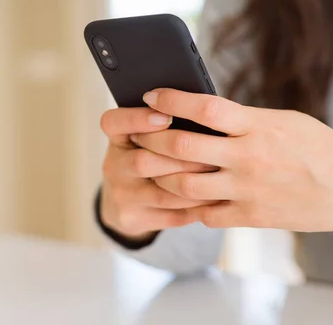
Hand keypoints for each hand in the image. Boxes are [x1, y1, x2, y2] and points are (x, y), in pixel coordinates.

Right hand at [99, 107, 216, 241]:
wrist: (127, 201)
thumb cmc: (149, 155)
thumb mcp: (146, 136)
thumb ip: (166, 124)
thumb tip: (200, 113)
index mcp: (116, 138)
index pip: (113, 123)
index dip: (138, 119)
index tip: (166, 116)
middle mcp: (113, 167)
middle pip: (142, 161)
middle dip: (180, 157)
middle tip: (213, 150)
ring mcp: (122, 196)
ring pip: (162, 193)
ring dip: (195, 183)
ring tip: (220, 173)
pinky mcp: (135, 219)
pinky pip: (173, 215)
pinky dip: (198, 206)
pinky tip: (217, 196)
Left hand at [131, 89, 332, 266]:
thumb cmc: (320, 148)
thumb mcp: (284, 121)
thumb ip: (245, 119)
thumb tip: (203, 112)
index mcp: (258, 125)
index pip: (204, 106)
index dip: (171, 98)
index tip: (150, 93)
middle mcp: (249, 156)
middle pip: (182, 146)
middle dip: (151, 138)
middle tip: (137, 132)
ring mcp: (248, 189)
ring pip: (184, 183)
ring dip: (161, 174)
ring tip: (152, 165)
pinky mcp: (252, 217)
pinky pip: (205, 213)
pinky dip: (189, 204)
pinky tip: (185, 195)